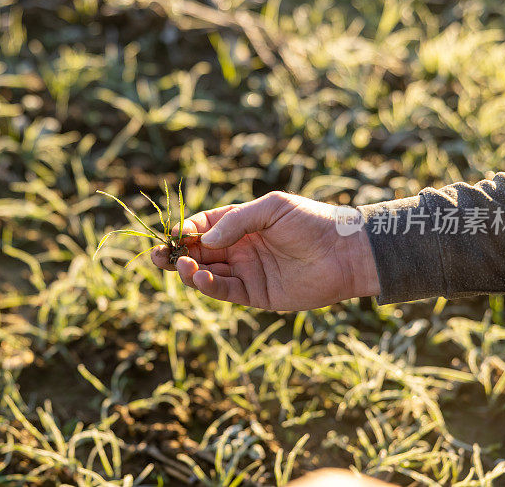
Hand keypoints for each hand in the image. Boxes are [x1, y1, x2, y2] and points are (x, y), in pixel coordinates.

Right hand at [151, 191, 379, 311]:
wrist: (346, 252)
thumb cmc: (313, 221)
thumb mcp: (272, 208)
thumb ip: (236, 221)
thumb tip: (204, 238)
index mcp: (242, 224)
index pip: (204, 227)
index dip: (186, 230)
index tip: (173, 233)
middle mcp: (239, 248)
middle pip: (198, 253)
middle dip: (176, 254)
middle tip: (157, 256)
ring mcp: (247, 272)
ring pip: (207, 274)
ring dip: (190, 271)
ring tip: (183, 266)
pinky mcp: (256, 295)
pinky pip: (226, 291)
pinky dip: (210, 287)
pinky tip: (201, 279)